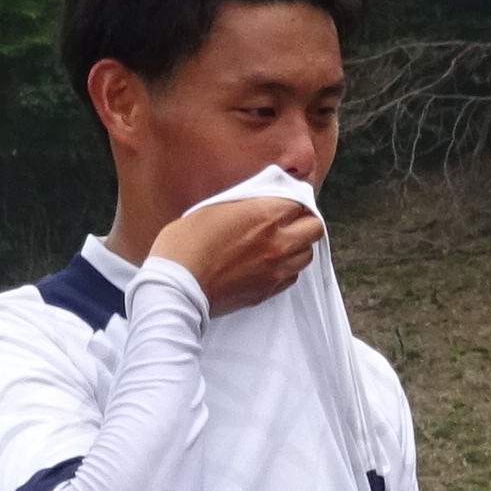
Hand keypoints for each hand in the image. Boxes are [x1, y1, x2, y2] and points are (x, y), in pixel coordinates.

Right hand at [148, 194, 323, 314]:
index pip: (300, 201)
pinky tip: (270, 264)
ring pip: (307, 254)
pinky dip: (288, 268)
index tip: (284, 203)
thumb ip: (244, 203)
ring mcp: (275, 269)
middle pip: (314, 228)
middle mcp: (277, 242)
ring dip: (298, 246)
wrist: (176, 288)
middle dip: (304, 222)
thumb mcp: (211, 208)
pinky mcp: (268, 291)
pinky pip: (293, 276)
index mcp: (263, 215)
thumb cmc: (184, 245)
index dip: (292, 201)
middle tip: (288, 222)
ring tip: (280, 244)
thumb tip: (260, 200)